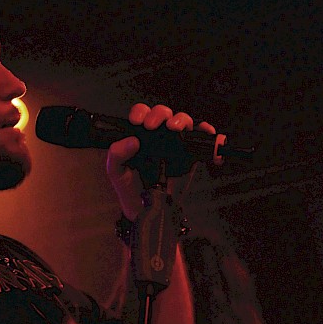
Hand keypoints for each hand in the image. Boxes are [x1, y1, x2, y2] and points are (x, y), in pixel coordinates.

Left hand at [106, 103, 215, 220]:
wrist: (147, 211)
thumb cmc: (131, 189)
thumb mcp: (116, 172)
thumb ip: (117, 155)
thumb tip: (131, 141)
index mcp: (140, 136)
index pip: (142, 114)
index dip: (141, 112)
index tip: (138, 122)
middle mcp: (158, 137)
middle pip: (163, 114)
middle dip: (159, 114)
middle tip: (152, 126)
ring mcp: (175, 146)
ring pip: (182, 122)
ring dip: (181, 120)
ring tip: (174, 128)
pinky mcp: (190, 157)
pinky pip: (200, 139)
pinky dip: (205, 132)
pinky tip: (205, 132)